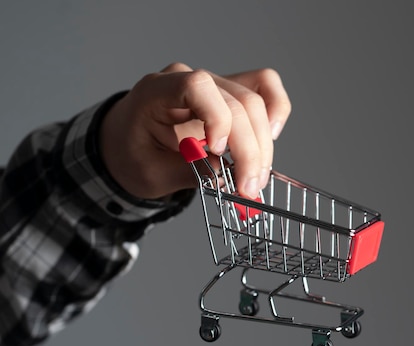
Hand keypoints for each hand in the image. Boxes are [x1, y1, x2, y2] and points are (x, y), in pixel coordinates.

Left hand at [99, 62, 290, 199]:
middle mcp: (189, 78)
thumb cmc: (133, 154)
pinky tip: (271, 139)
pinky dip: (275, 111)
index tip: (219, 152)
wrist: (128, 142)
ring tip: (256, 178)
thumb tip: (227, 174)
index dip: (217, 117)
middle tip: (249, 189)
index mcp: (157, 91)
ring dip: (263, 144)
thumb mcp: (151, 174)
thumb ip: (188, 171)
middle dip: (249, 150)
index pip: (197, 87)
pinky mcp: (230, 93)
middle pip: (237, 102)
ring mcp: (213, 83)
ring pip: (256, 101)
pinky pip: (264, 88)